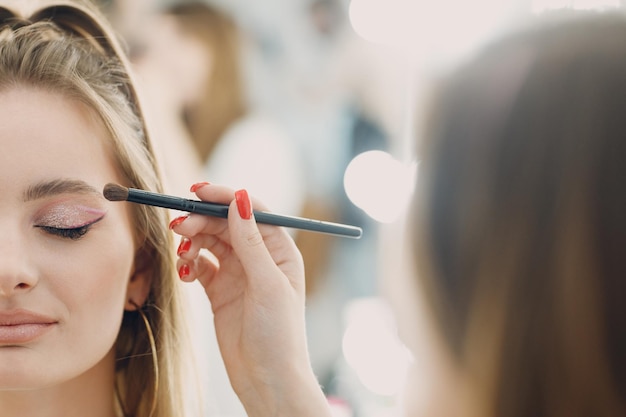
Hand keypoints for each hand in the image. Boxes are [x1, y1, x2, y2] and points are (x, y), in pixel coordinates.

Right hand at [170, 183, 330, 416]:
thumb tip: (239, 199)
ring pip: (210, 243)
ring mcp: (238, 274)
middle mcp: (259, 258)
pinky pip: (200, 267)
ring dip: (193, 241)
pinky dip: (189, 265)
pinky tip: (184, 273)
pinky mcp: (220, 291)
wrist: (266, 380)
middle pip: (226, 224)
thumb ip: (251, 242)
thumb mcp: (267, 284)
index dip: (225, 197)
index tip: (198, 191)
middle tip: (178, 226)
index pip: (251, 211)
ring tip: (181, 252)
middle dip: (202, 221)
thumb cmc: (279, 334)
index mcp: (279, 251)